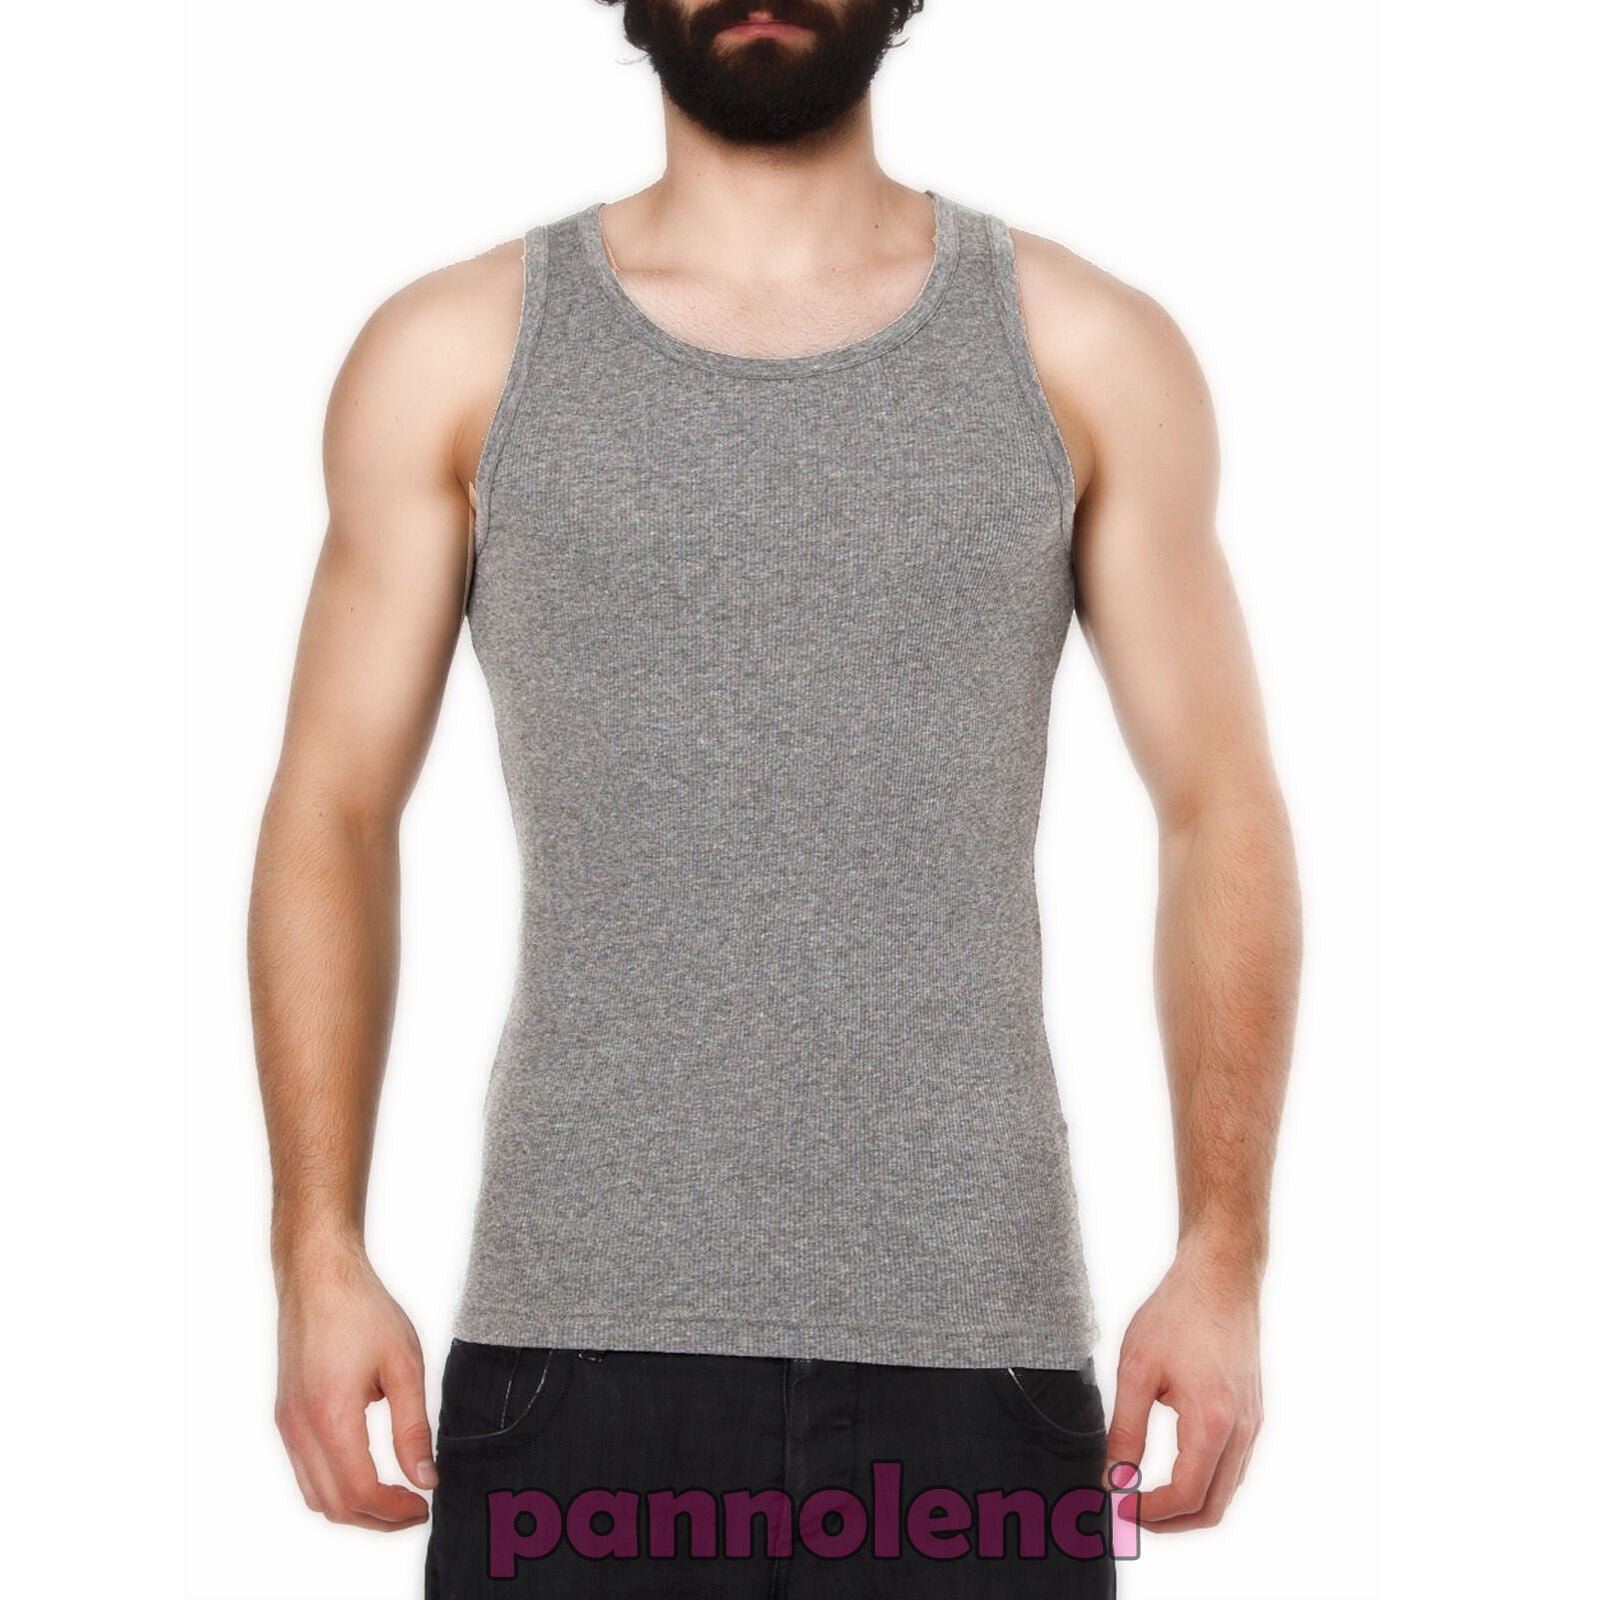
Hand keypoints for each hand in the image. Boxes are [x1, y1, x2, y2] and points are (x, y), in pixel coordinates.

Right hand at [273, 1240, 435, 1530]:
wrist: (318, 1275)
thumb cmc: (363, 1310)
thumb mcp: (404, 1365)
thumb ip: (414, 1427)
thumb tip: (425, 1478)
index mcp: (331, 1417)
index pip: (361, 1492)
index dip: (395, 1511)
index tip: (425, 1505)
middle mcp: (301, 1429)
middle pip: (334, 1506)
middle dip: (377, 1519)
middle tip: (414, 1509)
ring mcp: (288, 1424)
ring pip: (314, 1495)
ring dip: (354, 1507)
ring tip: (395, 1496)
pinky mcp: (286, 1414)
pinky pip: (305, 1470)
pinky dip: (334, 1486)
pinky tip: (366, 1471)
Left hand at [1104, 1236, 1264, 1531]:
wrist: (1220, 1275)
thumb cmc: (1175, 1314)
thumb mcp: (1136, 1369)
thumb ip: (1125, 1430)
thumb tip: (1114, 1478)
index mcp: (1212, 1422)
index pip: (1186, 1497)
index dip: (1150, 1513)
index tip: (1119, 1507)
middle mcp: (1242, 1431)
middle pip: (1213, 1508)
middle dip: (1171, 1522)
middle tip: (1131, 1513)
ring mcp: (1253, 1423)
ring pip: (1226, 1490)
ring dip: (1189, 1504)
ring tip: (1145, 1493)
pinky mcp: (1254, 1412)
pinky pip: (1234, 1466)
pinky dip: (1205, 1481)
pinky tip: (1174, 1466)